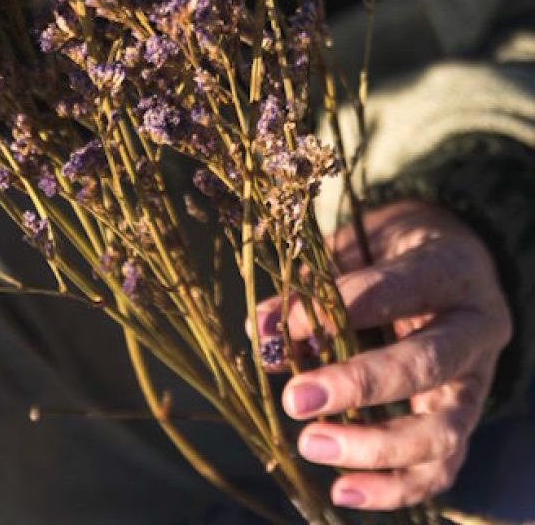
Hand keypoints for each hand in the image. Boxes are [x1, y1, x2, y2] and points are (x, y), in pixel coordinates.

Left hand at [256, 200, 511, 509]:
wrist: (453, 267)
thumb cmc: (393, 252)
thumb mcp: (357, 249)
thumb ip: (315, 285)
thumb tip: (262, 332)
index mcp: (447, 270)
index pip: (393, 290)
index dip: (332, 313)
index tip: (274, 330)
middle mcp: (473, 328)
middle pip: (425, 364)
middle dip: (357, 386)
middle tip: (295, 400)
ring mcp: (475, 382)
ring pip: (441, 430)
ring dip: (372, 447)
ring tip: (311, 445)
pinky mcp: (465, 422)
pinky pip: (441, 468)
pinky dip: (393, 487)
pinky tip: (344, 490)